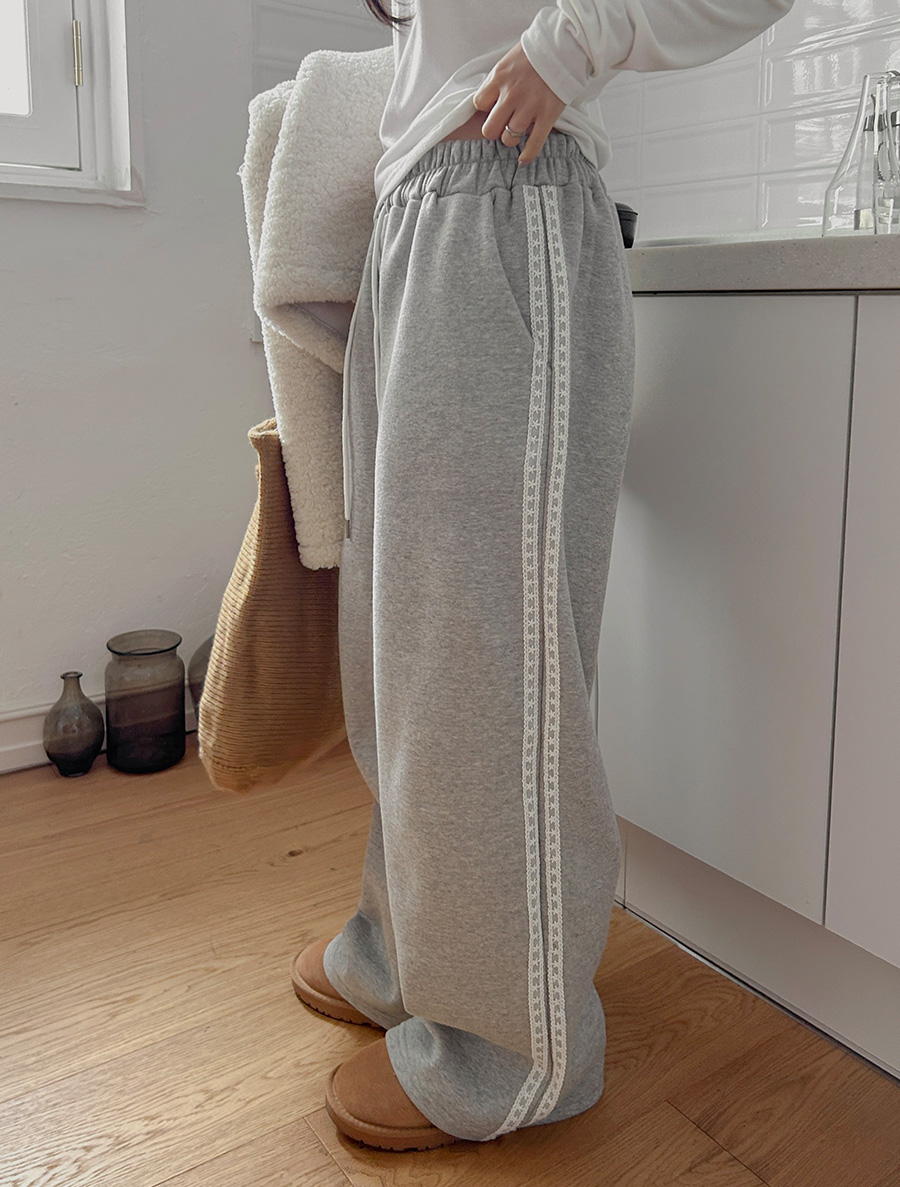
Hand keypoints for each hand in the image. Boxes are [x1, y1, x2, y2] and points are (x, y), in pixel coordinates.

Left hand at [472, 41, 566, 164]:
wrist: (565, 45)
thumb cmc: (537, 51)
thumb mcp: (509, 60)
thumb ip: (498, 80)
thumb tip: (490, 98)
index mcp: (499, 78)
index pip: (479, 104)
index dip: (485, 109)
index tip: (493, 108)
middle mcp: (511, 95)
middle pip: (490, 129)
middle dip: (495, 130)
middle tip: (503, 125)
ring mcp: (529, 107)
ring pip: (509, 139)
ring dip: (511, 139)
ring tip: (517, 132)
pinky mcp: (547, 115)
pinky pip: (534, 144)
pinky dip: (527, 155)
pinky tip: (523, 160)